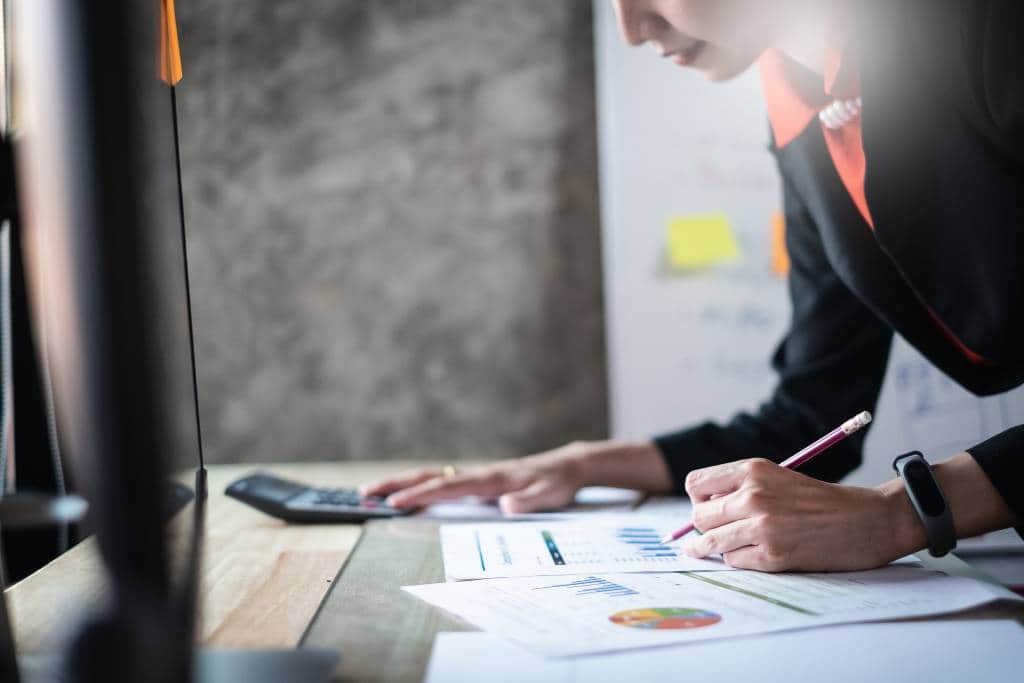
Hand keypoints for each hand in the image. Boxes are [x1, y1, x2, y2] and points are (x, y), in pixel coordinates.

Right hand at [358, 439, 671, 513]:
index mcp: (489, 479)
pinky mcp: (475, 480)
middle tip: (364, 494)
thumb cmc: (556, 483)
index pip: (447, 488)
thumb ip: (528, 500)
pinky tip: (402, 494)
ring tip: (370, 493)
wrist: (566, 466)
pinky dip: (416, 486)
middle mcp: (476, 473)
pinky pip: (439, 482)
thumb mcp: (549, 495)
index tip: (395, 503)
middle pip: (428, 477)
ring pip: (430, 477)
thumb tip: (507, 505)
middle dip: (395, 485)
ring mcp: (473, 475)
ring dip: (399, 484)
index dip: (420, 496)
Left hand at [680, 458, 915, 571]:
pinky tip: (750, 555)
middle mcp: (753, 495)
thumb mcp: (778, 478)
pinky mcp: (772, 555)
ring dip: (709, 548)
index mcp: (753, 470)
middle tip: (710, 532)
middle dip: (702, 526)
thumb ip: (742, 488)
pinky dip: (737, 560)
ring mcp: (762, 526)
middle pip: (699, 516)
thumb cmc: (823, 501)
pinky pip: (733, 560)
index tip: (705, 508)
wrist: (867, 521)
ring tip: (703, 551)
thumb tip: (702, 511)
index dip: (697, 499)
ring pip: (710, 541)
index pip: (696, 484)